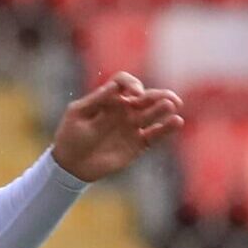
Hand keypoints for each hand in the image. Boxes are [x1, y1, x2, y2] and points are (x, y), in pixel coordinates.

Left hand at [49, 71, 183, 182]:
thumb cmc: (70, 136)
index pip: (124, 82)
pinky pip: (155, 134)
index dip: (131, 83)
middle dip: (158, 95)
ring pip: (153, 113)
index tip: (134, 93)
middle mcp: (124, 109)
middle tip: (168, 98)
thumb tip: (115, 86)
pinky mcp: (138, 144)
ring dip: (164, 108)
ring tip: (173, 105)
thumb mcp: (78, 114)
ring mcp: (132, 126)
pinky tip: (176, 122)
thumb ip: (97, 100)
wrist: (71, 165)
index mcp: (109, 99)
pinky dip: (166, 128)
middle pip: (145, 97)